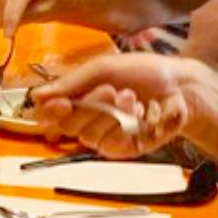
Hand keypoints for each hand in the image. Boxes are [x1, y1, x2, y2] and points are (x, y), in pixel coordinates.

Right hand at [27, 52, 191, 156]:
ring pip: (90, 137)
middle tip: (110, 90)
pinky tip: (143, 112)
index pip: (50, 114)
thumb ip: (71, 82)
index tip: (61, 103)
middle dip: (91, 107)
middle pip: (69, 127)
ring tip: (131, 97)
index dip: (51, 112)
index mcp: (77, 98)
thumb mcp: (103, 68)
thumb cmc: (142, 71)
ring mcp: (106, 136)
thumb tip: (36, 95)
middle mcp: (87, 120)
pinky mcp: (125, 149)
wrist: (181, 84)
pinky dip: (130, 125)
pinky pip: (114, 144)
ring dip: (113, 114)